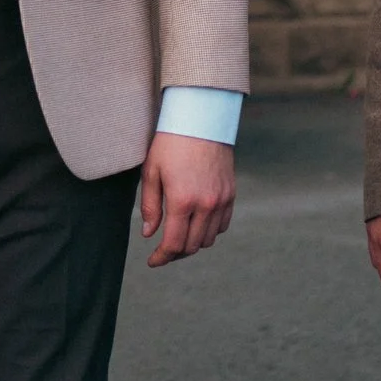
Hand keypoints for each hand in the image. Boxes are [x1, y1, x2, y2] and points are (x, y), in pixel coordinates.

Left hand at [140, 133, 234, 267]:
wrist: (201, 119)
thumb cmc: (170, 143)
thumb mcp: (151, 172)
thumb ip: (151, 206)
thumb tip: (149, 234)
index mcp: (182, 200)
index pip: (174, 244)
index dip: (162, 257)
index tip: (153, 261)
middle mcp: (205, 204)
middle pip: (192, 246)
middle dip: (175, 254)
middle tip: (163, 252)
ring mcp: (221, 200)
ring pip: (209, 239)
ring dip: (193, 244)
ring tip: (179, 238)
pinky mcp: (231, 194)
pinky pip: (222, 225)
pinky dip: (209, 231)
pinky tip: (196, 225)